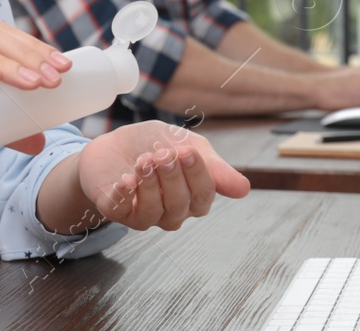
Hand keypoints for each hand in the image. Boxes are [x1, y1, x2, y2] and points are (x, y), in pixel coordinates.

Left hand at [74, 122, 250, 231]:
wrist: (115, 143)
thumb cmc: (154, 145)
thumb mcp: (187, 145)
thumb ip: (213, 167)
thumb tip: (244, 189)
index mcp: (193, 197)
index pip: (203, 195)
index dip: (197, 174)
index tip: (186, 150)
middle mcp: (171, 212)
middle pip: (180, 204)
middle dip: (171, 176)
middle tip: (162, 153)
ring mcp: (145, 215)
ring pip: (153, 211)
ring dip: (149, 183)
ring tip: (143, 161)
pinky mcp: (118, 212)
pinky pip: (123, 212)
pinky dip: (125, 195)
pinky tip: (125, 179)